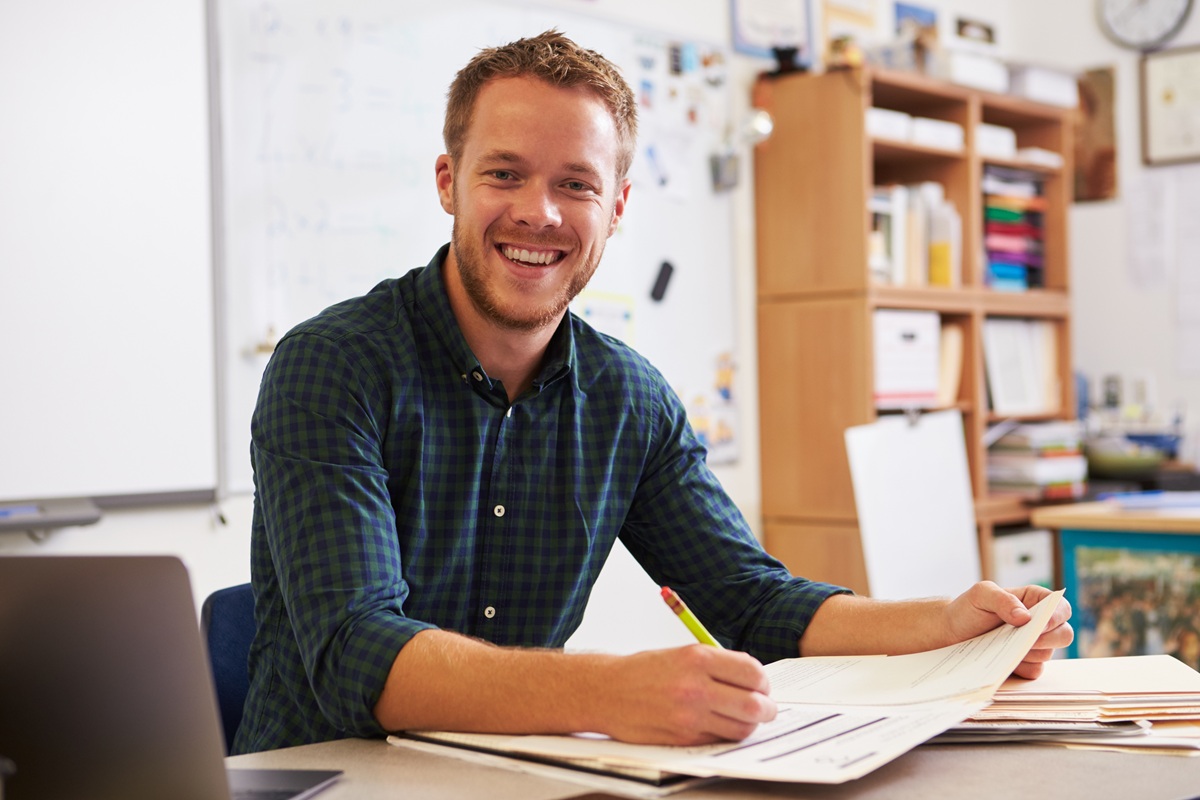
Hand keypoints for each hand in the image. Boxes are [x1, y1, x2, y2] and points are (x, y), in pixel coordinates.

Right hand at [596, 645, 776, 745]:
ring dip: (749, 725)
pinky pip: (719, 741)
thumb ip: (717, 664)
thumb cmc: (643, 671)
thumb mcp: (682, 653)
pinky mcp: (682, 738)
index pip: (752, 672)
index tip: (762, 685)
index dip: (763, 682)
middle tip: (766, 708)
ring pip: (741, 728)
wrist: (606, 691)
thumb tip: (753, 680)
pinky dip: (725, 735)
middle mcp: (695, 687)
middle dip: (767, 708)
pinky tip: (718, 725)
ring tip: (743, 718)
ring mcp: (689, 716)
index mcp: (697, 658)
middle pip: (754, 705)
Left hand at [944, 582, 1072, 679]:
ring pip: (1048, 654)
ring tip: (1003, 646)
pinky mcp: (1026, 664)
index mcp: (1034, 600)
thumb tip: (1025, 617)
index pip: (1061, 608)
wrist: (952, 633)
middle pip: (1064, 635)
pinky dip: (1021, 667)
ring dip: (1029, 653)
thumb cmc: (968, 609)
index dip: (1057, 616)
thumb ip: (1003, 600)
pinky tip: (1002, 659)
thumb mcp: (981, 595)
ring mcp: (1034, 646)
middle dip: (1047, 639)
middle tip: (1024, 640)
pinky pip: (1034, 671)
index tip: (1041, 623)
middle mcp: (1039, 624)